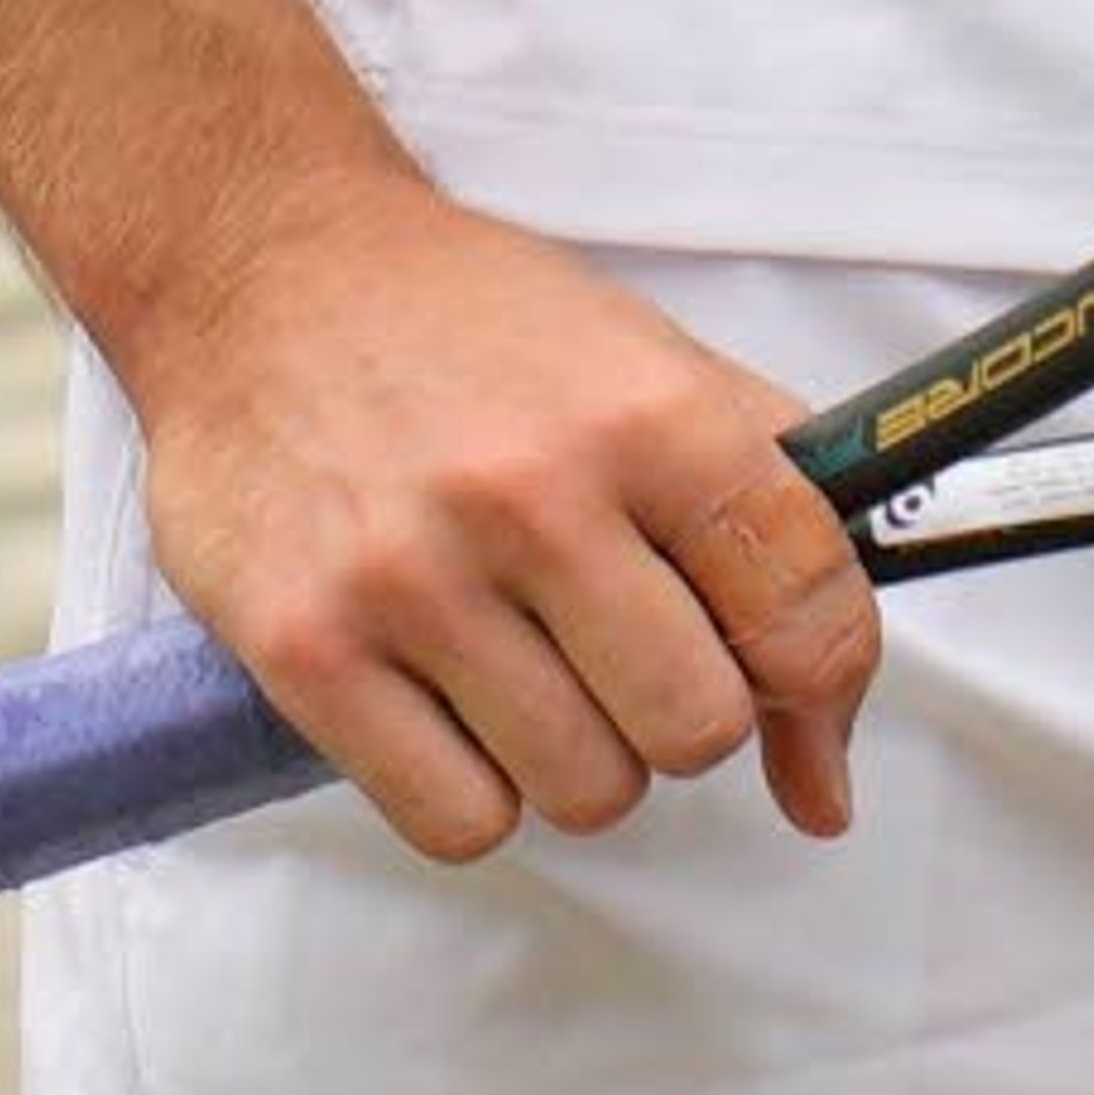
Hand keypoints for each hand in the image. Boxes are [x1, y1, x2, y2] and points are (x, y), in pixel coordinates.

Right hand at [128, 173, 880, 864]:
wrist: (267, 271)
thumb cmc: (471, 327)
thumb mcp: (653, 362)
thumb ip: (772, 526)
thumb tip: (826, 771)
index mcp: (648, 411)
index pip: (807, 606)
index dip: (823, 675)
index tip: (793, 682)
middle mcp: (535, 495)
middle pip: (698, 727)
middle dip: (685, 709)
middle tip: (632, 649)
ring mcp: (414, 579)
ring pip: (586, 791)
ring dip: (580, 753)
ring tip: (532, 660)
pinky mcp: (307, 651)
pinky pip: (460, 823)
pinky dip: (475, 790)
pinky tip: (452, 702)